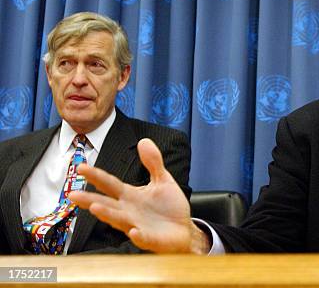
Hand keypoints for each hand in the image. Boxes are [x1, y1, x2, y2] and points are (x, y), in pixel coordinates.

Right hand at [69, 138, 209, 253]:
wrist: (183, 230)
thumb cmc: (169, 207)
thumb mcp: (162, 180)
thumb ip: (153, 162)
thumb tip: (143, 140)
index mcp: (130, 196)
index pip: (109, 184)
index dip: (96, 176)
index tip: (81, 167)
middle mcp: (129, 211)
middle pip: (106, 204)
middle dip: (90, 200)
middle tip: (73, 195)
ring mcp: (138, 226)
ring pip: (119, 220)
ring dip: (107, 215)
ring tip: (95, 208)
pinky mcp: (150, 239)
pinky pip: (143, 238)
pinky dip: (138, 236)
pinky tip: (134, 231)